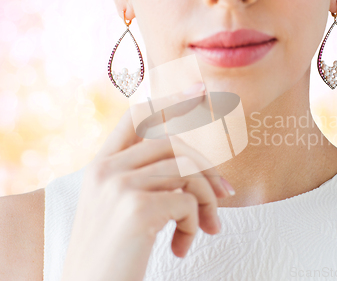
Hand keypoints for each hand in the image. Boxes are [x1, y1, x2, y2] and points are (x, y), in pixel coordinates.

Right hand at [61, 84, 234, 280]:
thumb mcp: (122, 210)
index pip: (136, 115)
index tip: (200, 89)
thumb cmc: (112, 256)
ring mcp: (119, 186)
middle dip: (208, 168)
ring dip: (207, 203)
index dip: (170, 101)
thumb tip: (198, 167)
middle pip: (175, 142)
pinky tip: (183, 247)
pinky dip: (196, 223)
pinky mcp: (136, 208)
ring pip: (188, 171)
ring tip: (208, 229)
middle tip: (227, 194)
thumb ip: (149, 181)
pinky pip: (188, 201)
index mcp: (100, 167)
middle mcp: (106, 170)